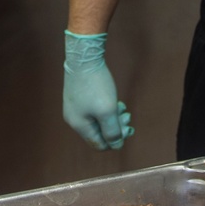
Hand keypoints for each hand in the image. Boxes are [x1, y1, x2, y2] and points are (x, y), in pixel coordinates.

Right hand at [63, 31, 133, 150]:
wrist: (84, 59)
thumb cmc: (96, 85)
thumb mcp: (108, 111)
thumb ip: (112, 130)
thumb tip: (116, 146)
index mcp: (80, 126)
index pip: (98, 144)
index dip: (115, 141)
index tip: (129, 129)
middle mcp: (75, 119)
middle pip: (99, 133)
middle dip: (117, 127)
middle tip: (128, 117)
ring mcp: (76, 108)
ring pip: (99, 121)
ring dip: (114, 118)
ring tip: (124, 109)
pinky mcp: (79, 98)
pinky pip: (96, 111)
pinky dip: (108, 109)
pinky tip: (117, 102)